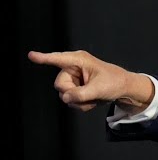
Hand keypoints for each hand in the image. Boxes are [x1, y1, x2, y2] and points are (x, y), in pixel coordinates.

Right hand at [28, 50, 153, 113]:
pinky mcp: (75, 87)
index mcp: (79, 60)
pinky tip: (92, 100)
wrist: (123, 89)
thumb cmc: (115, 82)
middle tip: (90, 94)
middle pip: (60, 85)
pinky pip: (70, 100)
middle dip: (73, 94)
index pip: (58, 59)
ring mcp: (73, 78)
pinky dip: (81, 104)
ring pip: (64, 95)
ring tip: (94, 97)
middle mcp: (73, 68)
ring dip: (79, 101)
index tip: (31, 55)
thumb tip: (65, 98)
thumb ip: (81, 94)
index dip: (44, 58)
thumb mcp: (99, 89)